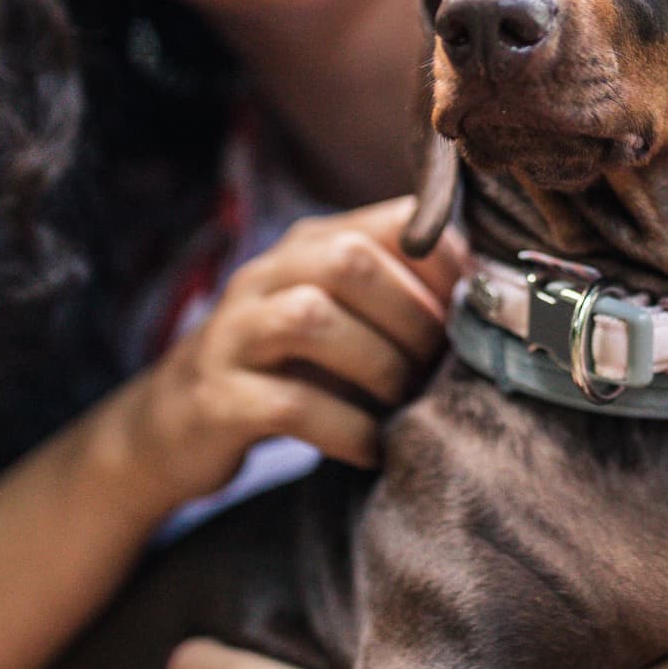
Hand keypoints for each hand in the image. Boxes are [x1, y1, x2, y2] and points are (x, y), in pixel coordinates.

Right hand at [138, 196, 464, 511]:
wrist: (175, 425)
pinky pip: (290, 403)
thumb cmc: (286, 369)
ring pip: (312, 318)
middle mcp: (267, 275)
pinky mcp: (218, 397)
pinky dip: (346, 429)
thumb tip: (492, 303)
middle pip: (350, 261)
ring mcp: (235, 333)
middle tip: (433, 368)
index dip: (447, 266)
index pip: (395, 221)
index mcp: (310, 245)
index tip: (470, 315)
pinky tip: (371, 448)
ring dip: (378, 366)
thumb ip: (400, 298)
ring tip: (401, 403)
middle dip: (411, 318)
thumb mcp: (340, 319)